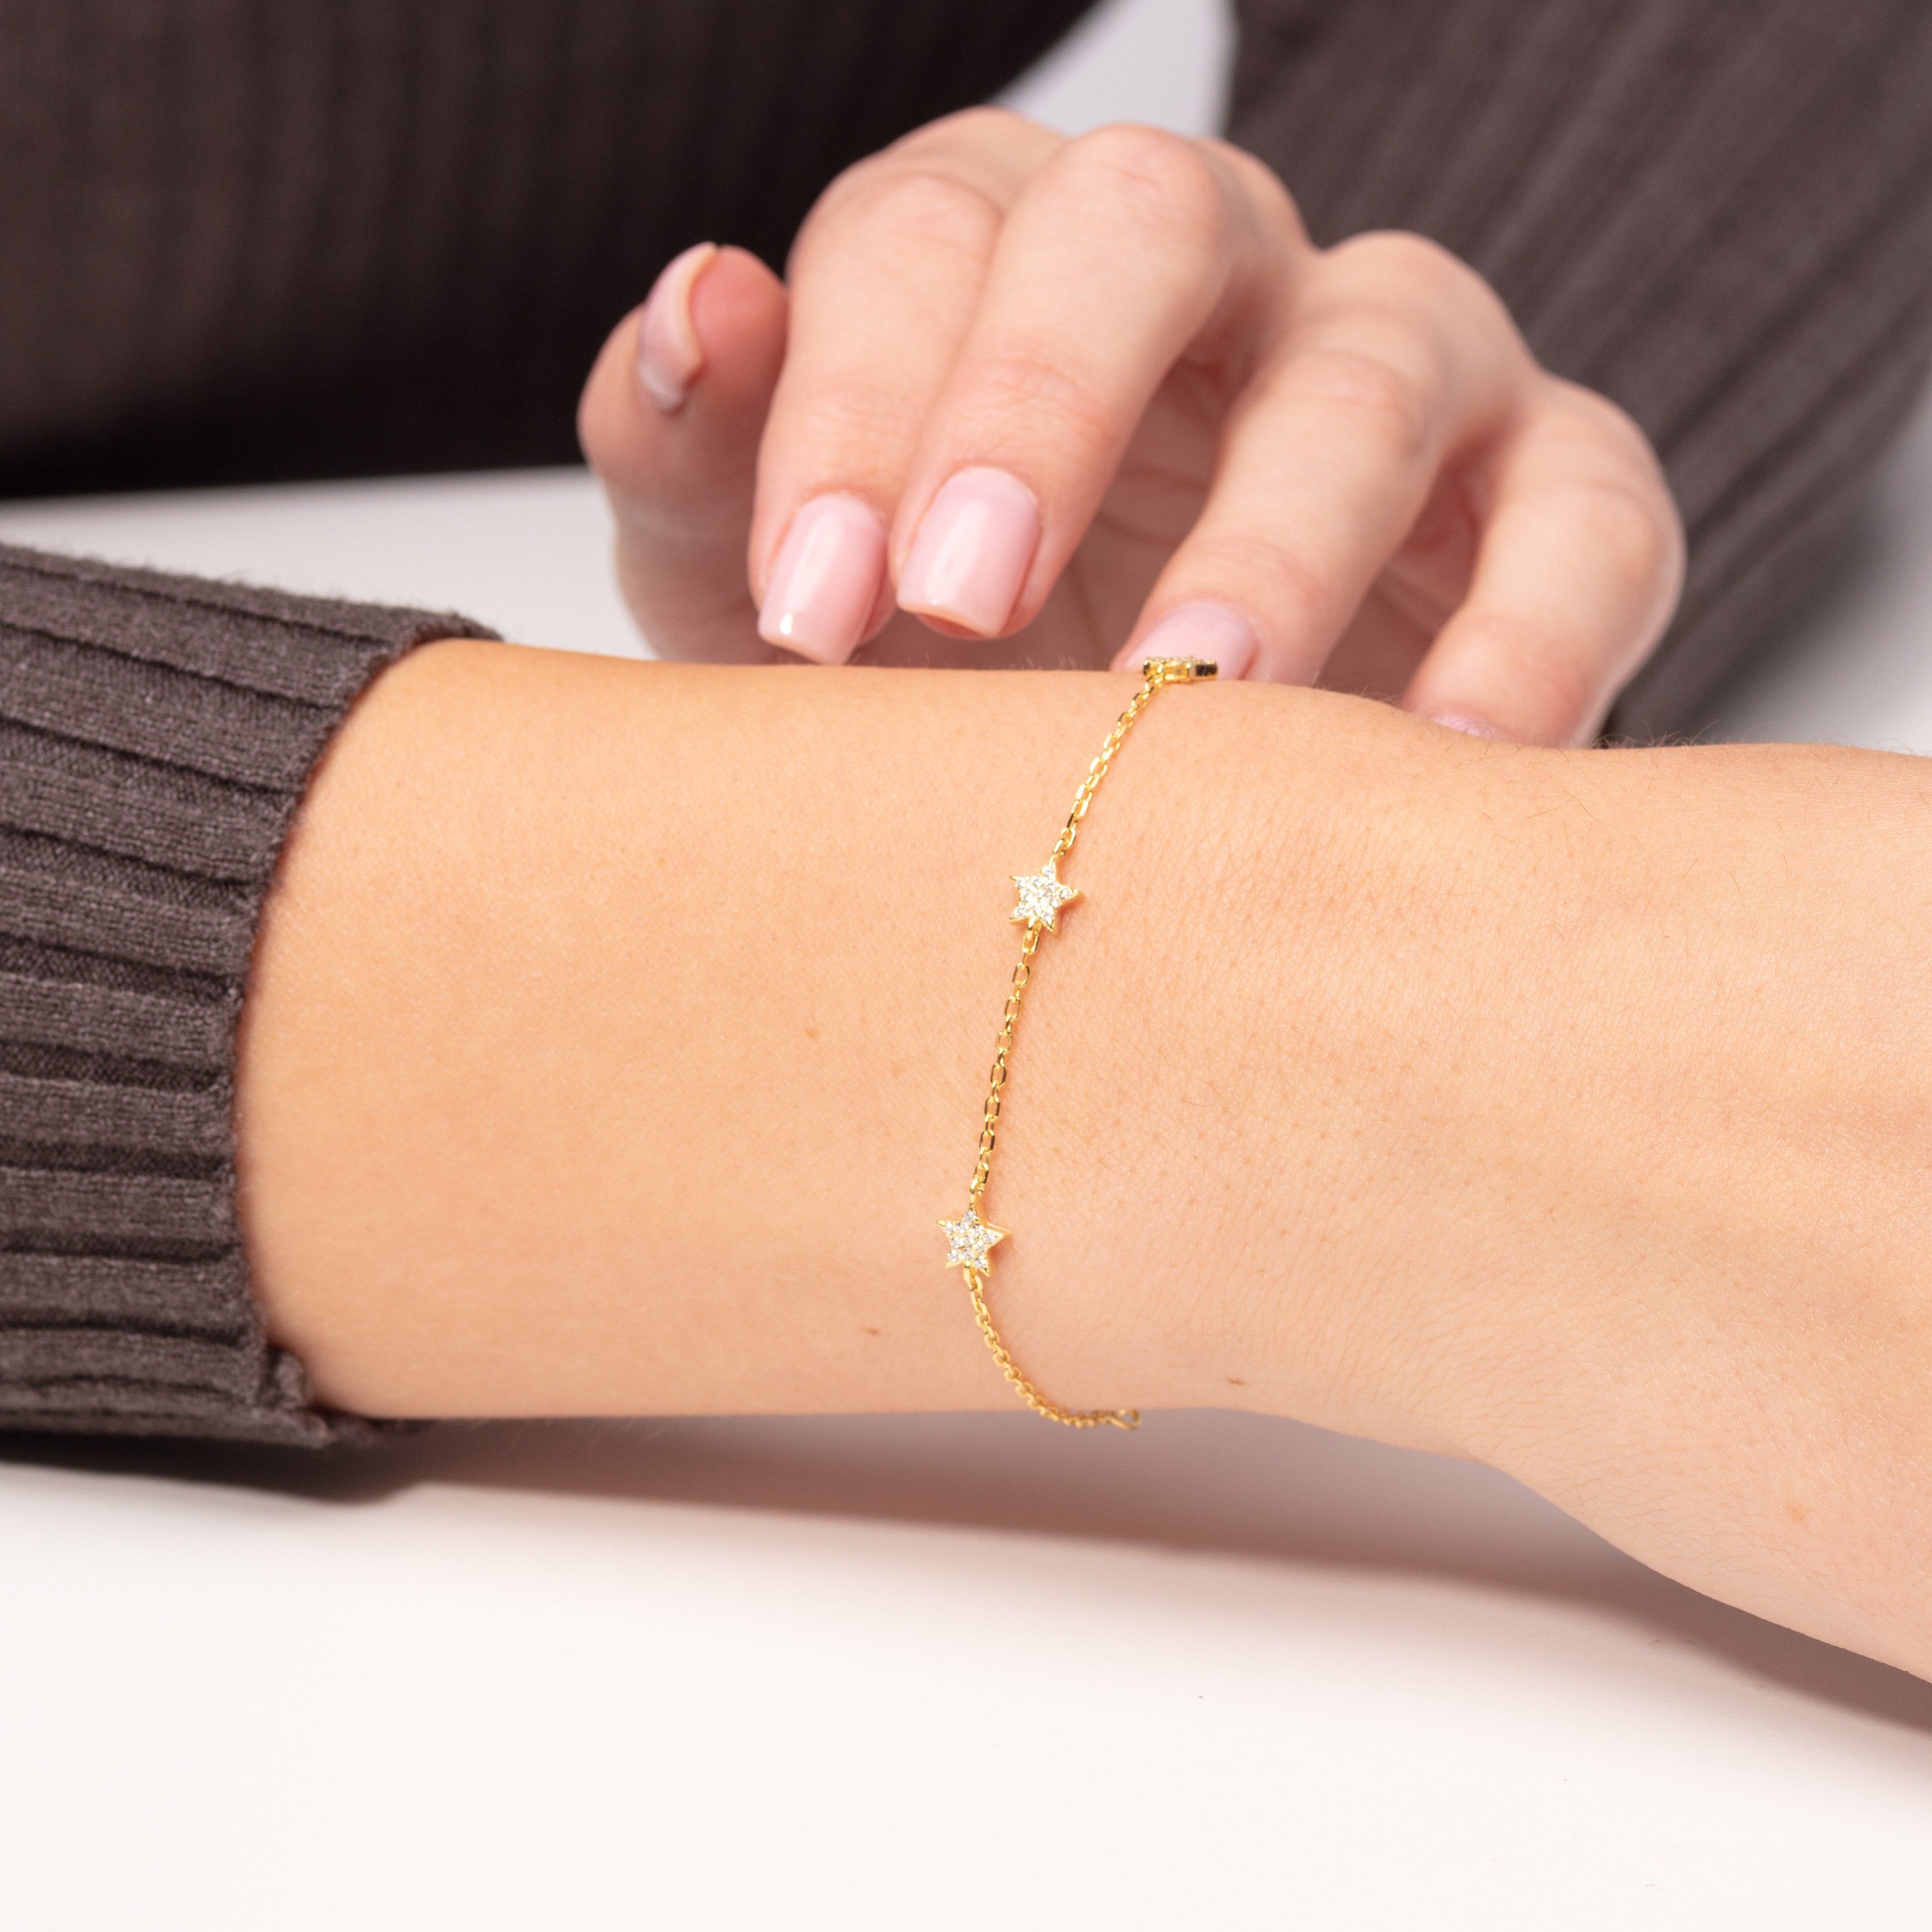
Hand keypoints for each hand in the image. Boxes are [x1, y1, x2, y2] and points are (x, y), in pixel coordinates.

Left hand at [579, 109, 1684, 744]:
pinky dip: (1533, 632)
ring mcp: (1390, 373)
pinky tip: (1444, 762)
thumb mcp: (767, 587)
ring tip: (1200, 698)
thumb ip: (701, 457)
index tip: (815, 612)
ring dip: (1281, 535)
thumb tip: (695, 305)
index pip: (920, 237)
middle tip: (964, 609)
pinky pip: (1584, 520)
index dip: (858, 404)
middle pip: (1147, 224)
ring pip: (1371, 369)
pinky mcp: (1548, 492)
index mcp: (995, 267)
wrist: (1132, 807)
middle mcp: (1204, 280)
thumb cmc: (935, 681)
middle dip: (1047, 407)